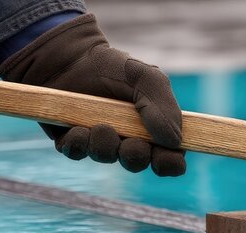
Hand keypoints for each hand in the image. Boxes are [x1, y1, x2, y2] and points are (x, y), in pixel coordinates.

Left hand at [0, 14, 184, 175]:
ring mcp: (99, 140)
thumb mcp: (147, 78)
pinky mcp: (73, 139)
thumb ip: (165, 107)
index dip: (170, 163)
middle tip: (130, 142)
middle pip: (138, 163)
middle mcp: (127, 138)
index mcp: (153, 127)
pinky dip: (79, 143)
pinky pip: (77, 152)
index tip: (163, 156)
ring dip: (105, 145)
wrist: (70, 56)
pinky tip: (78, 127)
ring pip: (106, 158)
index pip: (170, 158)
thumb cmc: (114, 67)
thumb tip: (175, 141)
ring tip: (99, 125)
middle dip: (135, 156)